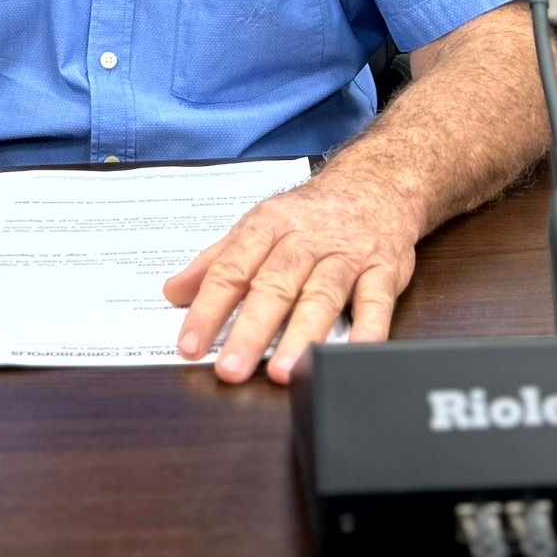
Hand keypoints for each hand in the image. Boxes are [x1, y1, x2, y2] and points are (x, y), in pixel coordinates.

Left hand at [163, 167, 419, 384]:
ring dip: (302, 334)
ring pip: (322, 295)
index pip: (231, 269)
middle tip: (231, 369)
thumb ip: (216, 261)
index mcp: (268, 227)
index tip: (190, 345)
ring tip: (284, 372)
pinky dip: (368, 330)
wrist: (375, 184)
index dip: (208, 308)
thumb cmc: (310, 214)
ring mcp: (346, 255)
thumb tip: (174, 292)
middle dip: (251, 329)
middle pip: (274, 284)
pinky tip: (355, 355)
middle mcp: (305, 240)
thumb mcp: (259, 227)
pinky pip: (376, 302)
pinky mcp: (383, 270)